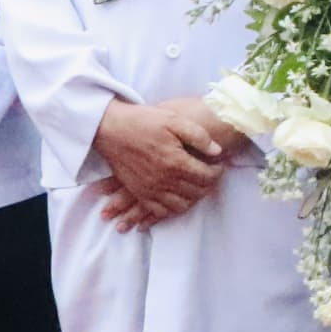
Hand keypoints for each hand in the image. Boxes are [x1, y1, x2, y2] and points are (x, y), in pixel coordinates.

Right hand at [95, 96, 234, 230]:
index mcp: (176, 162)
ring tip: (195, 186)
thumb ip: (199, 136)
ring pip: (181, 205)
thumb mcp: (174, 120)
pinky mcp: (139, 192)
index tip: (219, 165)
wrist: (111, 128)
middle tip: (210, 175)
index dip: (218, 172)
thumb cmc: (143, 121)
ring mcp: (150, 189)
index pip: (207, 177)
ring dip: (193, 198)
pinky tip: (177, 198)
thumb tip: (217, 151)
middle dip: (208, 185)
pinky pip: (160, 211)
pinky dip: (172, 209)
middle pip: (196, 192)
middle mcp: (164, 180)